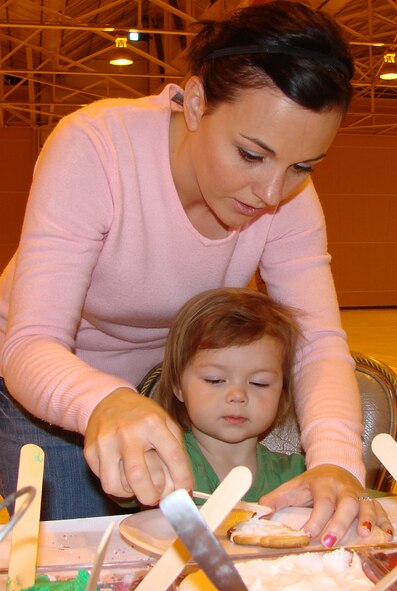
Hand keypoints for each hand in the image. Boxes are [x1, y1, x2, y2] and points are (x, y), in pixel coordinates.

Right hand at [84, 387, 193, 504]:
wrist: (109, 401)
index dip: (183, 480)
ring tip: (137, 485)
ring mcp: (107, 442)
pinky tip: (123, 474)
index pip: (174, 457)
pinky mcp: (91, 451)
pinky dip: (117, 485)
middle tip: (155, 498)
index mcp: (152, 423)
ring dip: (130, 493)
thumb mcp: (165, 422)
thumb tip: (183, 486)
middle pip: (138, 478)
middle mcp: (128, 433)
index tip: (186, 491)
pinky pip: (105, 481)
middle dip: (150, 496)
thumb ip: (177, 451)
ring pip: (116, 486)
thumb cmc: (142, 416)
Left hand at [258, 465, 393, 546]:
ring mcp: (358, 494)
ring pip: (365, 505)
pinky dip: (383, 521)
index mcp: (323, 484)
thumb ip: (275, 498)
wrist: (334, 466)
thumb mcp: (293, 487)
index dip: (315, 519)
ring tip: (362, 534)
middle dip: (338, 523)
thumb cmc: (312, 483)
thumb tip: (257, 511)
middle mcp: (343, 488)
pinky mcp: (368, 501)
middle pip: (344, 504)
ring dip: (365, 520)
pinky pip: (379, 510)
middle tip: (329, 541)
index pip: (321, 502)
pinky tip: (386, 534)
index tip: (306, 534)